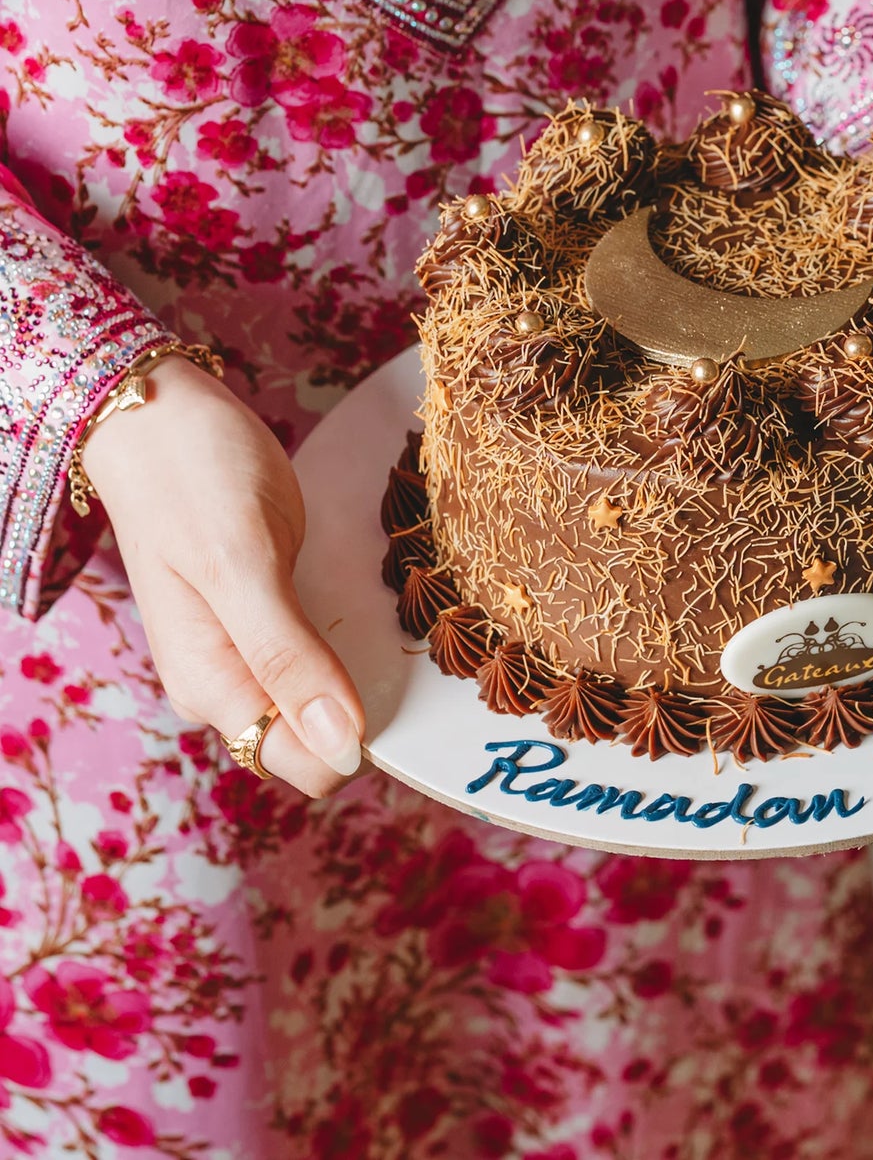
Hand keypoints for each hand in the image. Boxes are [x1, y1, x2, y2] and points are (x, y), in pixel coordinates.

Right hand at [82, 356, 366, 796]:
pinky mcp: (264, 613)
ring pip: (321, 695)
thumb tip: (342, 751)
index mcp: (214, 686)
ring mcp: (243, 649)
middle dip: (370, 705)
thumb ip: (286, 659)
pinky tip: (368, 597)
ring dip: (364, 670)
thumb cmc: (193, 476)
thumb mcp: (242, 562)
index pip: (307, 765)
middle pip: (318, 738)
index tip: (408, 686)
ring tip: (394, 611)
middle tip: (409, 637)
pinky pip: (317, 652)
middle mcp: (226, 682)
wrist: (156, 413)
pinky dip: (351, 635)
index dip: (363, 741)